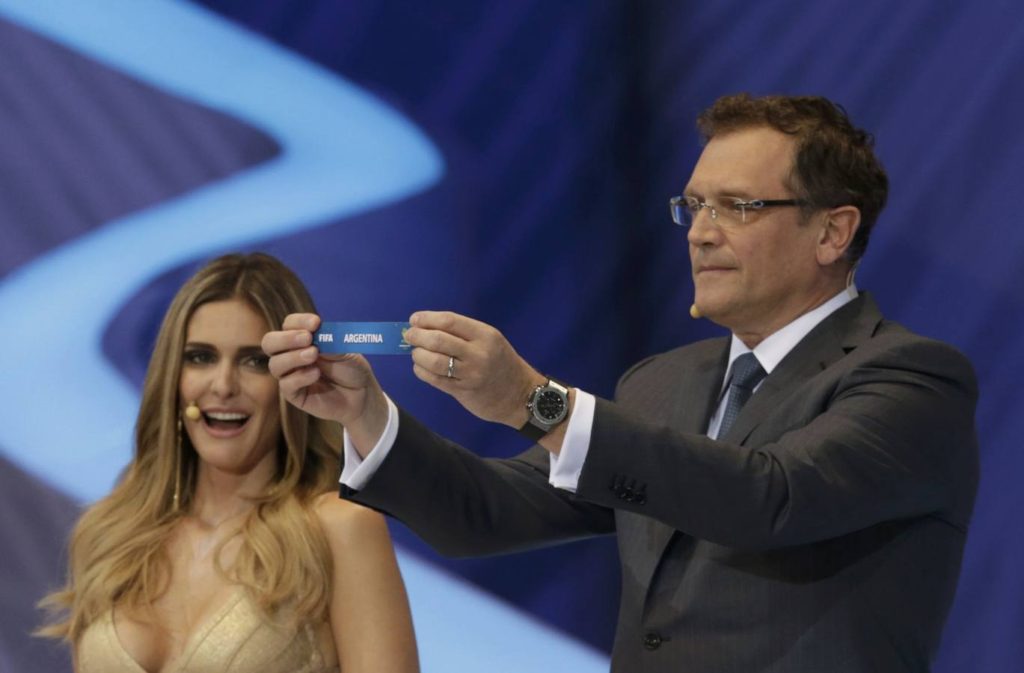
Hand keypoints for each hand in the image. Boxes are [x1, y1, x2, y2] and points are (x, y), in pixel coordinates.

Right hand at [262, 314, 387, 454]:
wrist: (361, 395)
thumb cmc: (352, 369)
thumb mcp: (345, 352)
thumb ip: (330, 343)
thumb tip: (315, 336)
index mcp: (302, 339)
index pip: (289, 324)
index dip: (299, 322)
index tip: (316, 323)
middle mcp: (291, 355)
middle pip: (270, 342)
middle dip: (286, 338)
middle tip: (307, 338)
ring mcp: (290, 375)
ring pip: (275, 364)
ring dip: (293, 357)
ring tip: (313, 355)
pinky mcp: (294, 395)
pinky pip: (286, 385)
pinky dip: (300, 377)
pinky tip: (316, 374)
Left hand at [404, 311, 543, 427]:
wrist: (519, 394)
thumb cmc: (500, 362)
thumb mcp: (489, 340)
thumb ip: (461, 333)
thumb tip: (425, 327)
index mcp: (485, 335)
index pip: (449, 321)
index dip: (427, 319)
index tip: (414, 320)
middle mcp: (478, 353)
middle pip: (438, 340)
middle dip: (417, 336)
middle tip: (410, 336)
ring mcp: (471, 374)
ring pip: (434, 361)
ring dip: (418, 355)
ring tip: (416, 353)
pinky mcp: (463, 391)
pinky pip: (435, 380)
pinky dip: (422, 372)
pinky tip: (420, 368)